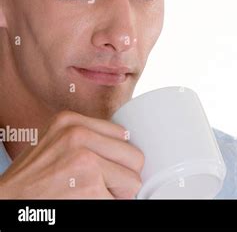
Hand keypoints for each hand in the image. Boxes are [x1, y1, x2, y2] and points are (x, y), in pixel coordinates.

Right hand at [0, 110, 143, 198]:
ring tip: (90, 192)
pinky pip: (120, 201)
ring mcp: (85, 161)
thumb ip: (89, 138)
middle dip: (123, 176)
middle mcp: (78, 135)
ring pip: (133, 180)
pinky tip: (86, 201)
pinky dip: (107, 205)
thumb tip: (127, 144)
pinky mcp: (89, 187)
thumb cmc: (31, 179)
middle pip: (134, 157)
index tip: (105, 166)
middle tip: (100, 184)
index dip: (117, 157)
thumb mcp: (56, 143)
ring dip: (116, 193)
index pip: (124, 136)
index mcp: (71, 121)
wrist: (5, 203)